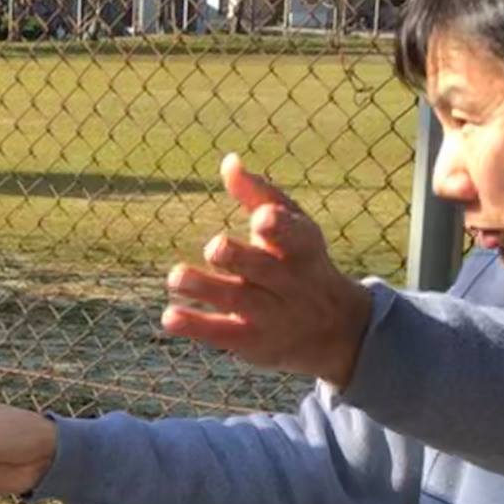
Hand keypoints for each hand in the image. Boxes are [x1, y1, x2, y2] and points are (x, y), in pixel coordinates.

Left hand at [163, 153, 374, 388]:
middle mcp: (288, 282)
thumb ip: (260, 194)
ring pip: (236, 300)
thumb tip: (228, 162)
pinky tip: (169, 317)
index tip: (261, 219)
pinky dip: (195, 326)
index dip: (278, 227)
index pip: (294, 236)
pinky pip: (221, 334)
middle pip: (262, 269)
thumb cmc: (302, 263)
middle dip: (237, 257)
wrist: (333, 329)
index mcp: (301, 247)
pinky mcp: (251, 341)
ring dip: (204, 288)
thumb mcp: (295, 226)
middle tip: (215, 247)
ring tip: (176, 277)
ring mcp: (270, 314)